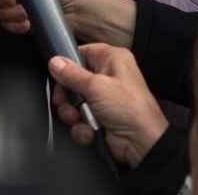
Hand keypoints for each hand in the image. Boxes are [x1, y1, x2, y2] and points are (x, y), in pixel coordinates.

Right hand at [47, 45, 168, 169]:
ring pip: (73, 101)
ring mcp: (103, 99)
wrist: (142, 144)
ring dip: (72, 113)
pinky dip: (81, 127)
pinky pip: (79, 119)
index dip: (68, 64)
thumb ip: (71, 74)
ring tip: (80, 119)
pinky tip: (89, 130)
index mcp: (113, 59)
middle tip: (67, 101)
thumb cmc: (131, 109)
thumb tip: (55, 62)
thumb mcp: (96, 86)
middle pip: (73, 79)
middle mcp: (109, 77)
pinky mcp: (99, 118)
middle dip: (67, 95)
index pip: (82, 53)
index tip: (58, 75)